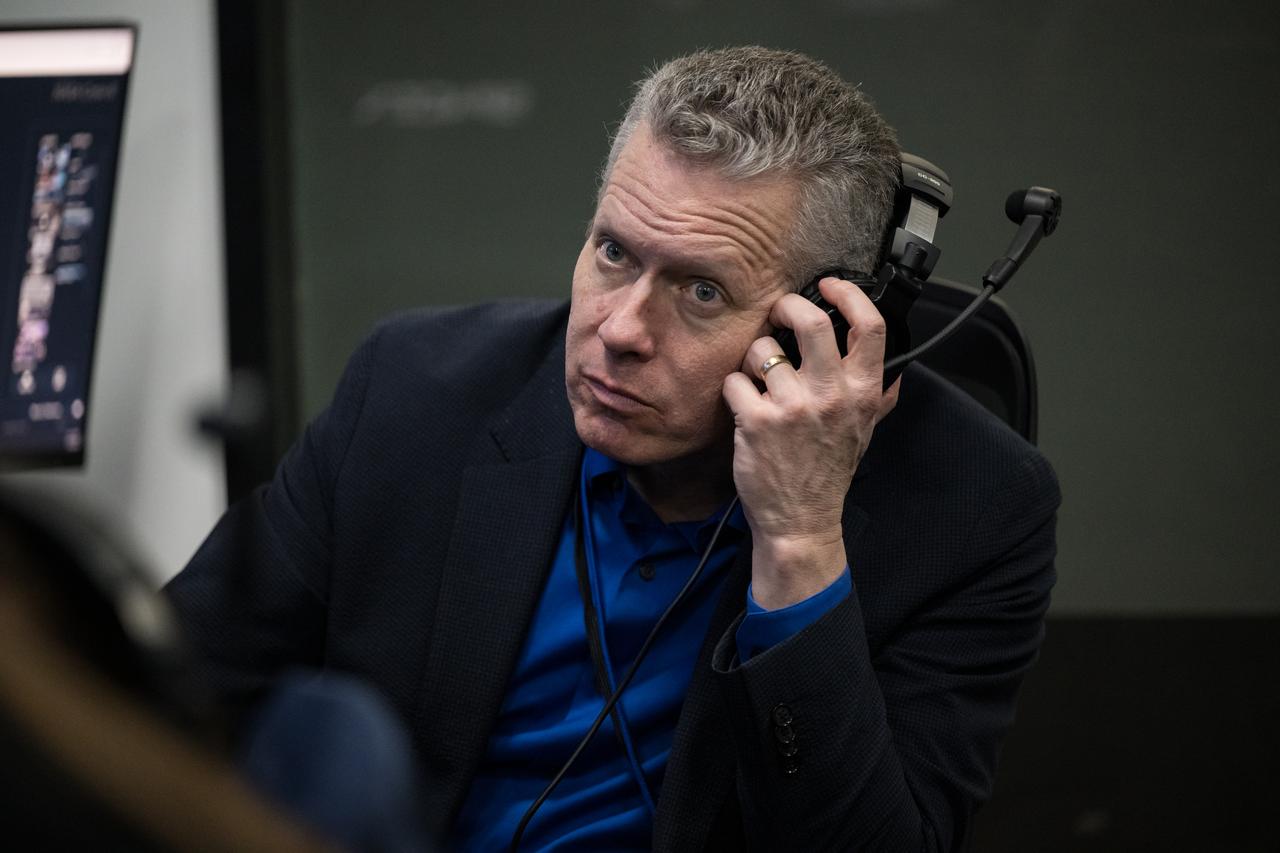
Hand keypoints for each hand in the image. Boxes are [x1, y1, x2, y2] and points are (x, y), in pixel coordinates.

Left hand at [722, 277, 899, 608]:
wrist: (801, 521)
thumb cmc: (828, 472)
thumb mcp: (864, 431)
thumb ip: (878, 397)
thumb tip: (894, 369)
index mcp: (864, 392)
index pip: (870, 326)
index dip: (847, 293)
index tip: (827, 285)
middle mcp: (833, 395)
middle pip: (809, 320)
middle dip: (785, 307)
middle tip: (776, 315)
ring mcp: (793, 407)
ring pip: (762, 349)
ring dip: (753, 358)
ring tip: (758, 380)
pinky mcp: (756, 421)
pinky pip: (734, 381)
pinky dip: (733, 390)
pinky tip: (743, 408)